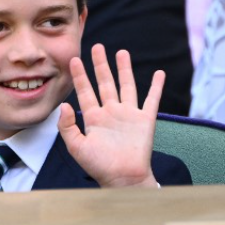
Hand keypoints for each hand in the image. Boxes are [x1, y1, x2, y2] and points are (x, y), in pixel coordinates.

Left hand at [58, 44, 163, 187]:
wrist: (123, 178)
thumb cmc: (99, 166)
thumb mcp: (77, 147)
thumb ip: (67, 126)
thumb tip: (64, 105)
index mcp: (94, 118)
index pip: (85, 91)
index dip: (80, 76)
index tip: (74, 60)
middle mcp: (111, 112)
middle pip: (105, 83)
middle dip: (101, 65)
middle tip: (97, 47)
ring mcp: (129, 115)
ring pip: (126, 86)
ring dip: (124, 69)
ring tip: (122, 52)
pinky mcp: (145, 120)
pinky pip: (152, 99)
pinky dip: (156, 86)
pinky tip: (159, 73)